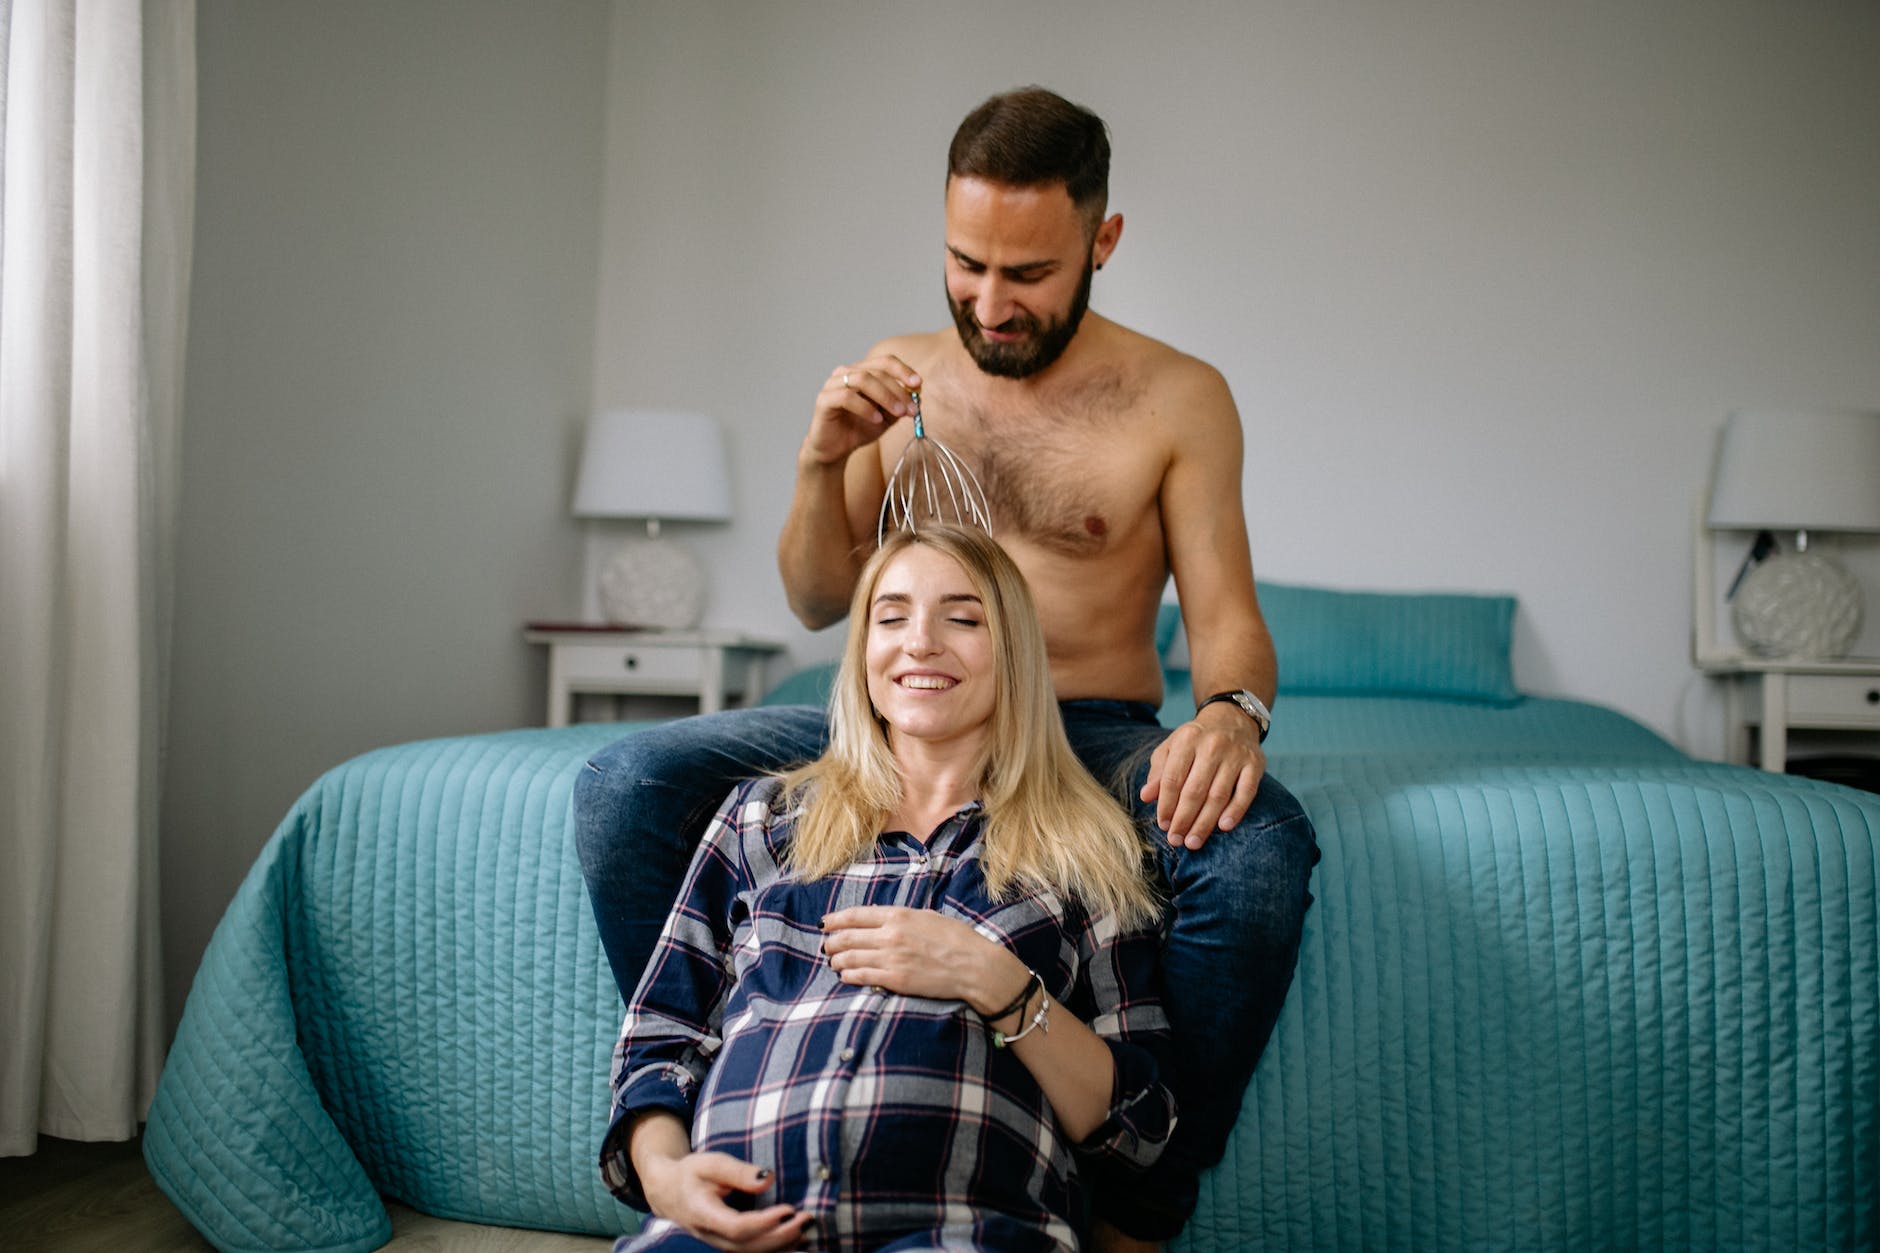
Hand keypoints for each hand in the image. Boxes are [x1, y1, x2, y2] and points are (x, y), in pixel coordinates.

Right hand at [639, 1150, 811, 1252]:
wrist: (668, 1192)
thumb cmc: (690, 1173)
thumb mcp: (711, 1163)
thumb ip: (739, 1172)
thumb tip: (769, 1178)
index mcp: (703, 1213)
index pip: (737, 1227)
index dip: (765, 1222)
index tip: (788, 1208)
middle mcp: (710, 1234)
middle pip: (747, 1246)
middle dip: (781, 1235)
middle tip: (807, 1218)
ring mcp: (718, 1242)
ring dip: (782, 1244)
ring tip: (807, 1228)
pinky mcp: (727, 1242)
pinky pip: (752, 1251)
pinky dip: (776, 1248)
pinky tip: (798, 1239)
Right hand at [800, 355, 922, 467]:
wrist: (835, 450)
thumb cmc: (859, 429)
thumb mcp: (887, 417)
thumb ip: (900, 405)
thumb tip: (917, 395)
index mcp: (862, 371)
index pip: (885, 362)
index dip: (903, 370)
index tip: (918, 384)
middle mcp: (846, 373)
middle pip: (877, 371)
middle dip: (898, 390)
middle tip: (911, 408)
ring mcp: (833, 384)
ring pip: (862, 379)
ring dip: (885, 396)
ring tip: (898, 413)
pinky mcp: (824, 400)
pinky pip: (846, 397)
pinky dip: (865, 407)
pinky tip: (876, 419)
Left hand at [821, 905, 1023, 1014]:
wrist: (974, 966)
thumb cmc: (956, 939)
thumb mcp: (928, 916)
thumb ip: (902, 918)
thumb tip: (882, 919)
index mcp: (899, 915)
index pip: (856, 915)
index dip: (836, 919)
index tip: (825, 923)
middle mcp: (890, 935)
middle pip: (848, 937)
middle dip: (832, 942)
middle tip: (826, 946)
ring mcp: (891, 958)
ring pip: (850, 958)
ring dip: (837, 960)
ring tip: (833, 962)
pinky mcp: (895, 980)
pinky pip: (862, 976)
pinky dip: (849, 975)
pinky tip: (845, 975)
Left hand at [1141, 702, 1265, 849]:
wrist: (1232, 721)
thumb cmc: (1196, 741)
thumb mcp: (1172, 748)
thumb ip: (1158, 772)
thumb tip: (1146, 797)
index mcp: (1187, 739)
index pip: (1173, 778)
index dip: (1166, 805)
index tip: (1163, 825)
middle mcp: (1212, 745)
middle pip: (1195, 790)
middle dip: (1184, 819)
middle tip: (1176, 840)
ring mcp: (1236, 754)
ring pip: (1219, 795)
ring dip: (1205, 822)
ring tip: (1193, 841)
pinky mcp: (1255, 763)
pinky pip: (1246, 792)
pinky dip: (1236, 811)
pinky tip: (1224, 827)